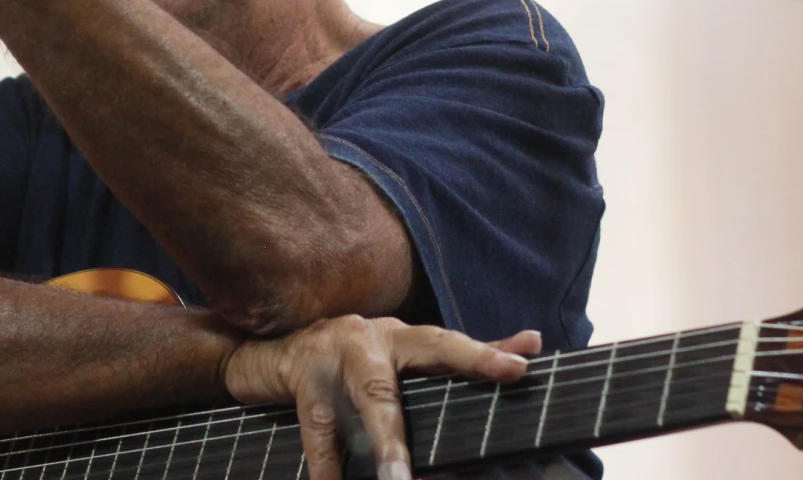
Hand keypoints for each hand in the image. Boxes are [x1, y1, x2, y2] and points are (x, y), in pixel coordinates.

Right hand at [222, 315, 540, 479]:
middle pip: (422, 354)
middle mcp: (375, 338)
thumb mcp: (400, 357)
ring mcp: (336, 354)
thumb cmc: (347, 361)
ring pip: (372, 398)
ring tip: (400, 479)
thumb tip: (535, 339)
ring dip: (387, 442)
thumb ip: (463, 354)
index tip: (524, 365)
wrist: (268, 354)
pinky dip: (328, 467)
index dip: (486, 352)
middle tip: (498, 383)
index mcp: (403, 337)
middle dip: (464, 365)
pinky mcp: (303, 379)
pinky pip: (320, 430)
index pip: (451, 343)